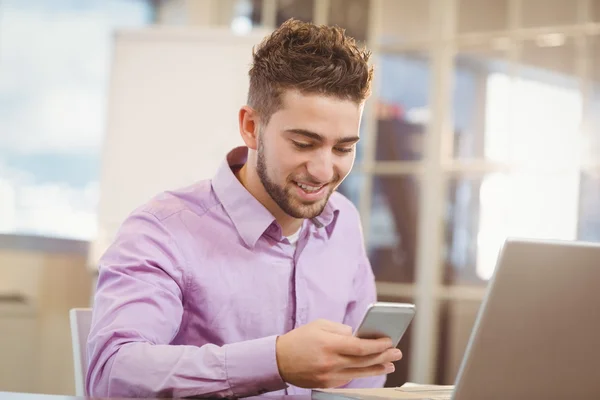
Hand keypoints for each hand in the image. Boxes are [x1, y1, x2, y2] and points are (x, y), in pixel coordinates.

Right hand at [275, 319, 402, 387]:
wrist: (278, 360)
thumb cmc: (300, 339)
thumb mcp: (319, 325)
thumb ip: (340, 329)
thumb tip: (358, 336)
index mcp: (328, 344)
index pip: (360, 347)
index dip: (377, 345)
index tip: (389, 341)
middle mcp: (330, 362)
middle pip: (363, 361)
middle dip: (383, 356)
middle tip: (397, 352)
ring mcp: (328, 376)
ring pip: (359, 373)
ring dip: (377, 368)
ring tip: (390, 363)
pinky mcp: (326, 384)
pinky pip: (349, 378)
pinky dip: (361, 373)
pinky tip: (371, 369)